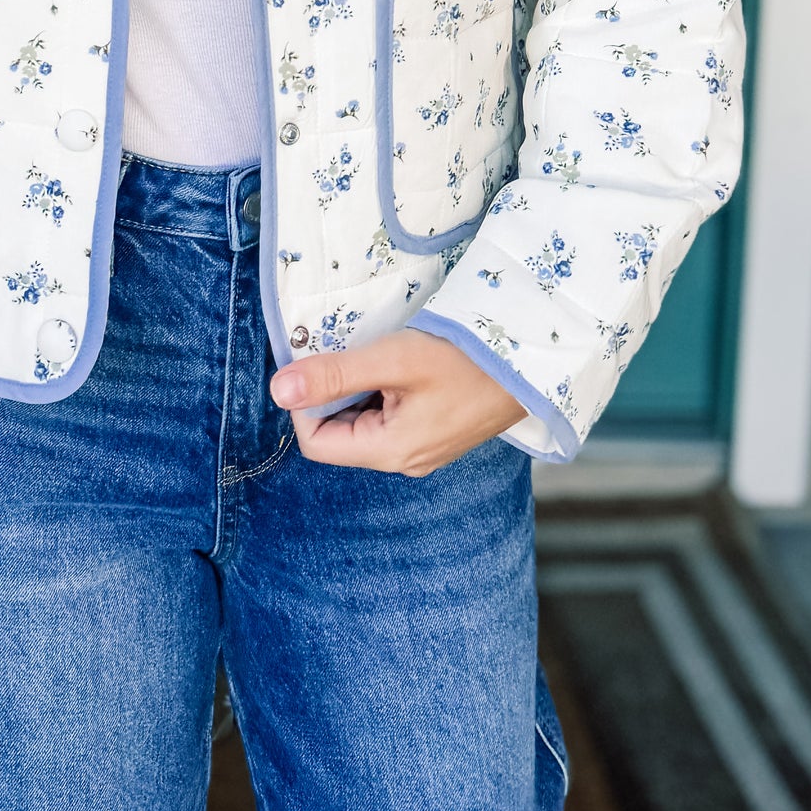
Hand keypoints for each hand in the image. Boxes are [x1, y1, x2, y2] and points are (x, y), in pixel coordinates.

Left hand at [271, 329, 526, 474]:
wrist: (532, 360)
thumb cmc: (465, 359)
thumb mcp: (393, 360)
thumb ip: (335, 375)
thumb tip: (278, 389)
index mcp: (390, 452)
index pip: (317, 442)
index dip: (306, 402)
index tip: (318, 361)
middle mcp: (403, 459)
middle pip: (339, 433)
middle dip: (333, 391)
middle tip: (351, 350)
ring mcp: (422, 448)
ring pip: (363, 421)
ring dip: (358, 386)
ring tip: (379, 354)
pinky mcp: (435, 432)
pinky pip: (389, 416)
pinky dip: (382, 389)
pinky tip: (400, 363)